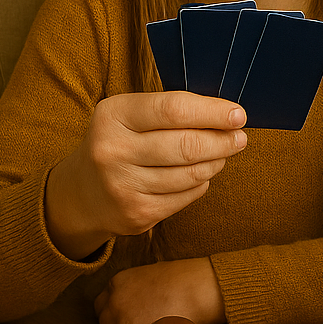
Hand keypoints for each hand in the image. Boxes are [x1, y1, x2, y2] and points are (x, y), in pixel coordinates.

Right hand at [45, 92, 245, 260]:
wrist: (82, 193)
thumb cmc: (119, 143)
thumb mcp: (130, 116)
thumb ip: (171, 111)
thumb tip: (227, 116)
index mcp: (112, 115)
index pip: (173, 109)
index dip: (212, 112)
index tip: (238, 114)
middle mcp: (113, 150)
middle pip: (187, 145)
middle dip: (222, 141)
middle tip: (240, 138)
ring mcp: (123, 186)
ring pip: (191, 174)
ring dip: (216, 162)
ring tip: (221, 155)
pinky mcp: (137, 214)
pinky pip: (186, 196)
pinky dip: (200, 184)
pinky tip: (199, 175)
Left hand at [94, 258, 225, 323]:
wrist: (198, 289)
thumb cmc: (185, 280)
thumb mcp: (152, 274)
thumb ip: (137, 289)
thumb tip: (137, 302)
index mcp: (117, 282)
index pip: (104, 303)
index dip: (117, 311)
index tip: (130, 316)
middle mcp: (113, 300)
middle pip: (104, 320)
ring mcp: (119, 319)